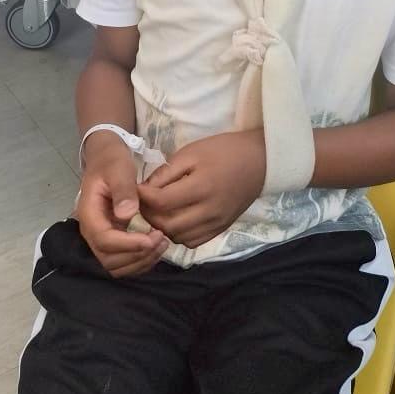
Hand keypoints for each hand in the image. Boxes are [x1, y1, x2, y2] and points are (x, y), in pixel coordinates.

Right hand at [77, 132, 168, 277]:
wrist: (107, 158)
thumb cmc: (112, 161)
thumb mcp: (119, 168)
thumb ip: (123, 190)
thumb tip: (126, 215)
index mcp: (89, 214)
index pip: (104, 240)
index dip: (128, 244)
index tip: (151, 238)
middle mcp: (92, 231)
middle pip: (109, 259)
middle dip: (137, 255)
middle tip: (161, 239)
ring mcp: (102, 237)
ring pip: (116, 265)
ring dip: (140, 261)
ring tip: (162, 243)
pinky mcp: (113, 239)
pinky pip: (123, 261)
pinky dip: (141, 260)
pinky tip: (157, 246)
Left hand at [138, 129, 265, 248]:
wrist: (258, 162)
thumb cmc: (223, 151)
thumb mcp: (191, 152)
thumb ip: (166, 172)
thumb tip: (144, 190)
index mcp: (202, 187)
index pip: (161, 202)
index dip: (142, 197)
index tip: (136, 188)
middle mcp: (210, 211)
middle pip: (167, 224)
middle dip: (148, 214)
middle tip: (143, 201)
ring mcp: (216, 224)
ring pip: (178, 237)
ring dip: (162, 226)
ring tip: (158, 210)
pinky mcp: (221, 229)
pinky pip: (192, 242)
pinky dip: (178, 234)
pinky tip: (175, 219)